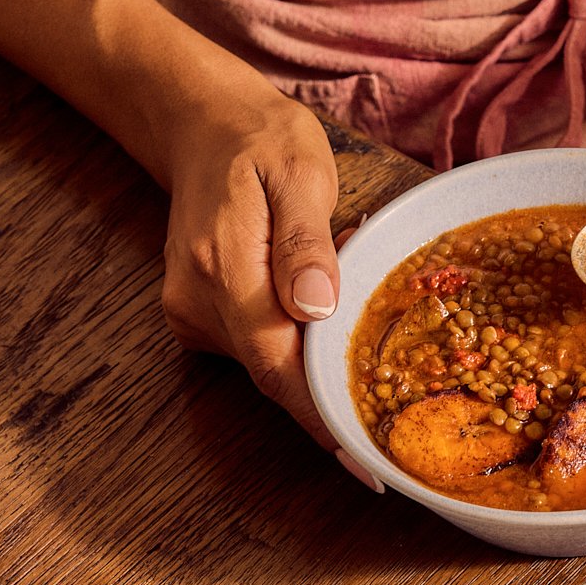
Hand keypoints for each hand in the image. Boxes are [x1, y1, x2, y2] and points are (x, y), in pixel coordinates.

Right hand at [159, 86, 342, 446]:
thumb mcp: (300, 172)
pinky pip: (258, 343)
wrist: (202, 123)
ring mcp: (190, 311)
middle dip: (335, 386)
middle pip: (274, 373)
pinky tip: (322, 292)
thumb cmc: (262, 141)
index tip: (364, 461)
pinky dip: (298, 334)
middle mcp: (196, 301)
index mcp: (223, 267)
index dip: (322, 416)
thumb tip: (316, 308)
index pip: (276, 364)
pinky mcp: (197, 314)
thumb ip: (306, 243)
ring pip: (268, 360)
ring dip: (321, 349)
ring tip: (357, 293)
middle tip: (395, 404)